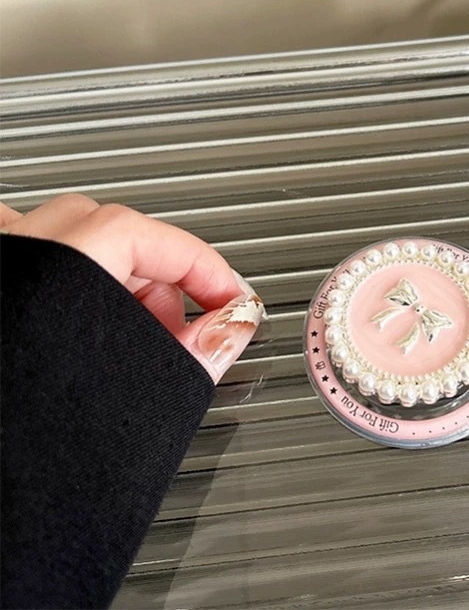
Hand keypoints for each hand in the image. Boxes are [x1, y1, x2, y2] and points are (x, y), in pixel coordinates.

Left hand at [0, 194, 264, 382]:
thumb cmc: (23, 452)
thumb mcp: (137, 396)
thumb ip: (197, 350)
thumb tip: (234, 324)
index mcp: (56, 270)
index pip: (152, 238)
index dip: (205, 266)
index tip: (230, 296)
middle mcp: (11, 260)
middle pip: (107, 229)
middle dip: (158, 274)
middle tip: (185, 323)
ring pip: (57, 238)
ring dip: (108, 275)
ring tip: (130, 330)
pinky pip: (23, 265)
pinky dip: (62, 286)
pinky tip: (77, 331)